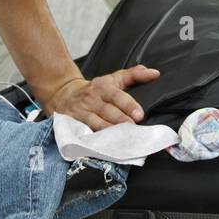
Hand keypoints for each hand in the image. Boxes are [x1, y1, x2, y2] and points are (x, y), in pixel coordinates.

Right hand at [40, 65, 159, 130]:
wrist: (63, 94)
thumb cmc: (95, 89)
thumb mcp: (113, 79)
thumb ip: (134, 75)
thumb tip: (155, 73)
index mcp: (102, 87)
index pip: (117, 95)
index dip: (128, 105)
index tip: (139, 115)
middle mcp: (90, 99)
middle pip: (106, 111)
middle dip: (120, 121)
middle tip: (132, 128)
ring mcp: (80, 112)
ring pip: (94, 123)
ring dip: (108, 132)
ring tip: (121, 139)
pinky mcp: (71, 124)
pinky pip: (82, 133)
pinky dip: (91, 140)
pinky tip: (101, 146)